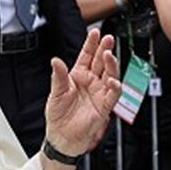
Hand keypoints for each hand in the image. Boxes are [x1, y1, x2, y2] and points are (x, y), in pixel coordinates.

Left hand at [45, 29, 119, 155]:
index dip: (91, 44)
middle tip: (108, 39)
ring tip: (109, 55)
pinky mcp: (104, 106)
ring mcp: (99, 93)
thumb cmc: (59, 115)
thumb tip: (55, 60)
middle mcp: (91, 82)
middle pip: (101, 62)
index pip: (86, 56)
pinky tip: (112, 80)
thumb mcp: (56, 92)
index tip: (95, 32)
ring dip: (111, 65)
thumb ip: (58, 76)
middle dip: (105, 49)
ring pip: (110, 75)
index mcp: (78, 76)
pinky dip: (115, 87)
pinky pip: (113, 95)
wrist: (62, 137)